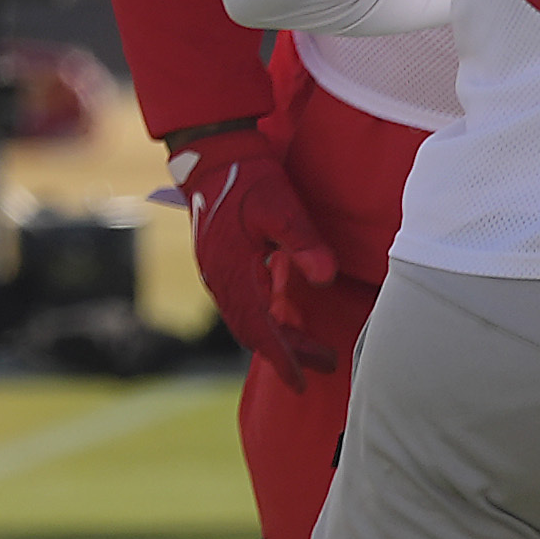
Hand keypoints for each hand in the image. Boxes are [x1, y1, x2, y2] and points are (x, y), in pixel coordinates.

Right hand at [170, 129, 336, 388]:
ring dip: (277, 339)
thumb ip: (303, 243)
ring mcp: (217, 271)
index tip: (302, 382)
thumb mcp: (282, 208)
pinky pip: (243, 304)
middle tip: (325, 367)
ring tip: (313, 352)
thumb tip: (324, 278)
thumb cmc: (250, 179)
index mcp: (232, 272)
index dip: (283, 357)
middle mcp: (220, 278)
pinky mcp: (221, 263)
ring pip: (247, 319)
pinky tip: (286, 321)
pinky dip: (265, 320)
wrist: (214, 156)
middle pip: (253, 330)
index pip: (260, 328)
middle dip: (287, 354)